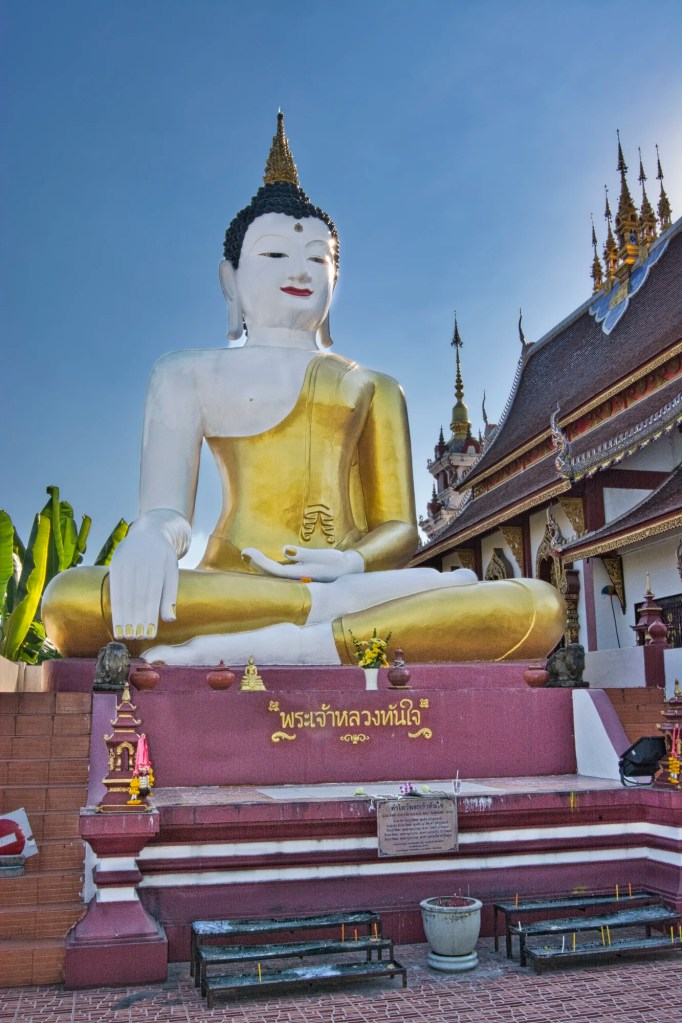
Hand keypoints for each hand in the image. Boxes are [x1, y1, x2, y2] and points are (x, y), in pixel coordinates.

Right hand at [109, 528, 178, 640]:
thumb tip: (169, 619)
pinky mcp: (116, 562)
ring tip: (125, 634)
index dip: (149, 616)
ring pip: (124, 593)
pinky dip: (116, 606)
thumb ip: (170, 596)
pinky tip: (118, 620)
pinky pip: (115, 588)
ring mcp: (127, 561)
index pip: (152, 595)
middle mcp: (141, 562)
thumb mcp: (171, 573)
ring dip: (124, 616)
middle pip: (137, 596)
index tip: (149, 634)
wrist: (150, 532)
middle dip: (136, 619)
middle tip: (136, 638)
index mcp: (159, 565)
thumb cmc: (164, 559)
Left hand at [241, 545, 363, 581]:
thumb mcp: (324, 556)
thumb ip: (304, 554)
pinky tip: (261, 561)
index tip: (247, 552)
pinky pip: (278, 573)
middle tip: (244, 553)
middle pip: (270, 574)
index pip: (274, 570)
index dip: (259, 562)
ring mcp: (296, 579)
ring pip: (273, 574)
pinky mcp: (299, 575)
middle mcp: (295, 580)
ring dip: (260, 565)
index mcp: (300, 576)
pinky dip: (268, 566)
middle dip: (256, 563)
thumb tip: (285, 550)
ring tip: (248, 555)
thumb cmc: (337, 563)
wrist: (350, 572)